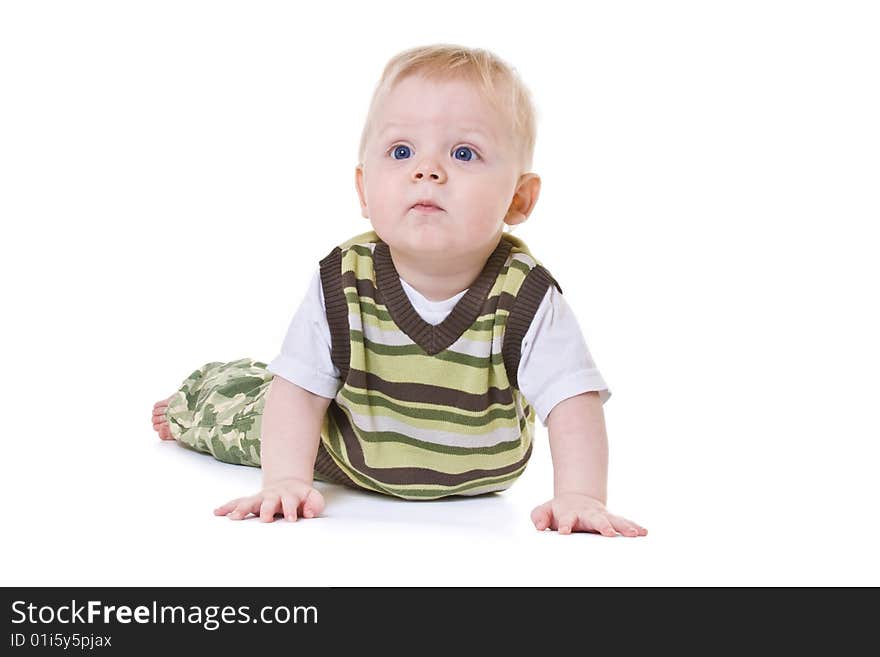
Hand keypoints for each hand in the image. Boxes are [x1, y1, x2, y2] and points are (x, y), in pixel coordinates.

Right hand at [214, 477, 324, 522]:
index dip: (291, 510)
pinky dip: (228, 506)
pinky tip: (217, 512)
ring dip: (242, 509)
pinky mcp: (252, 501)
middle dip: (267, 510)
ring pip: (250, 501)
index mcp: (290, 495)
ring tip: (234, 518)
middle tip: (265, 519)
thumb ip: (314, 504)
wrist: (289, 484)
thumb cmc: (301, 497)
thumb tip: (308, 513)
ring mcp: (261, 498)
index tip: (291, 519)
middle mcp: (274, 495)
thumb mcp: (313, 497)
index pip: (290, 502)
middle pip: (269, 501)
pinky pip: (238, 502)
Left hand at [531, 493, 646, 536]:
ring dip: (624, 527)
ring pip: (614, 520)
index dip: (566, 525)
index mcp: (571, 512)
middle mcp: (588, 514)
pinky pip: (624, 523)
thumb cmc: (561, 510)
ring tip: (635, 534)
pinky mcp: (611, 519)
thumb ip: (539, 516)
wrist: (576, 499)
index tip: (565, 531)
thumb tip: (539, 525)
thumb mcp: (545, 510)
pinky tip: (644, 532)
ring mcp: (601, 516)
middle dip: (603, 526)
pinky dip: (634, 526)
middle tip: (609, 533)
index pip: (567, 519)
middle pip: (596, 519)